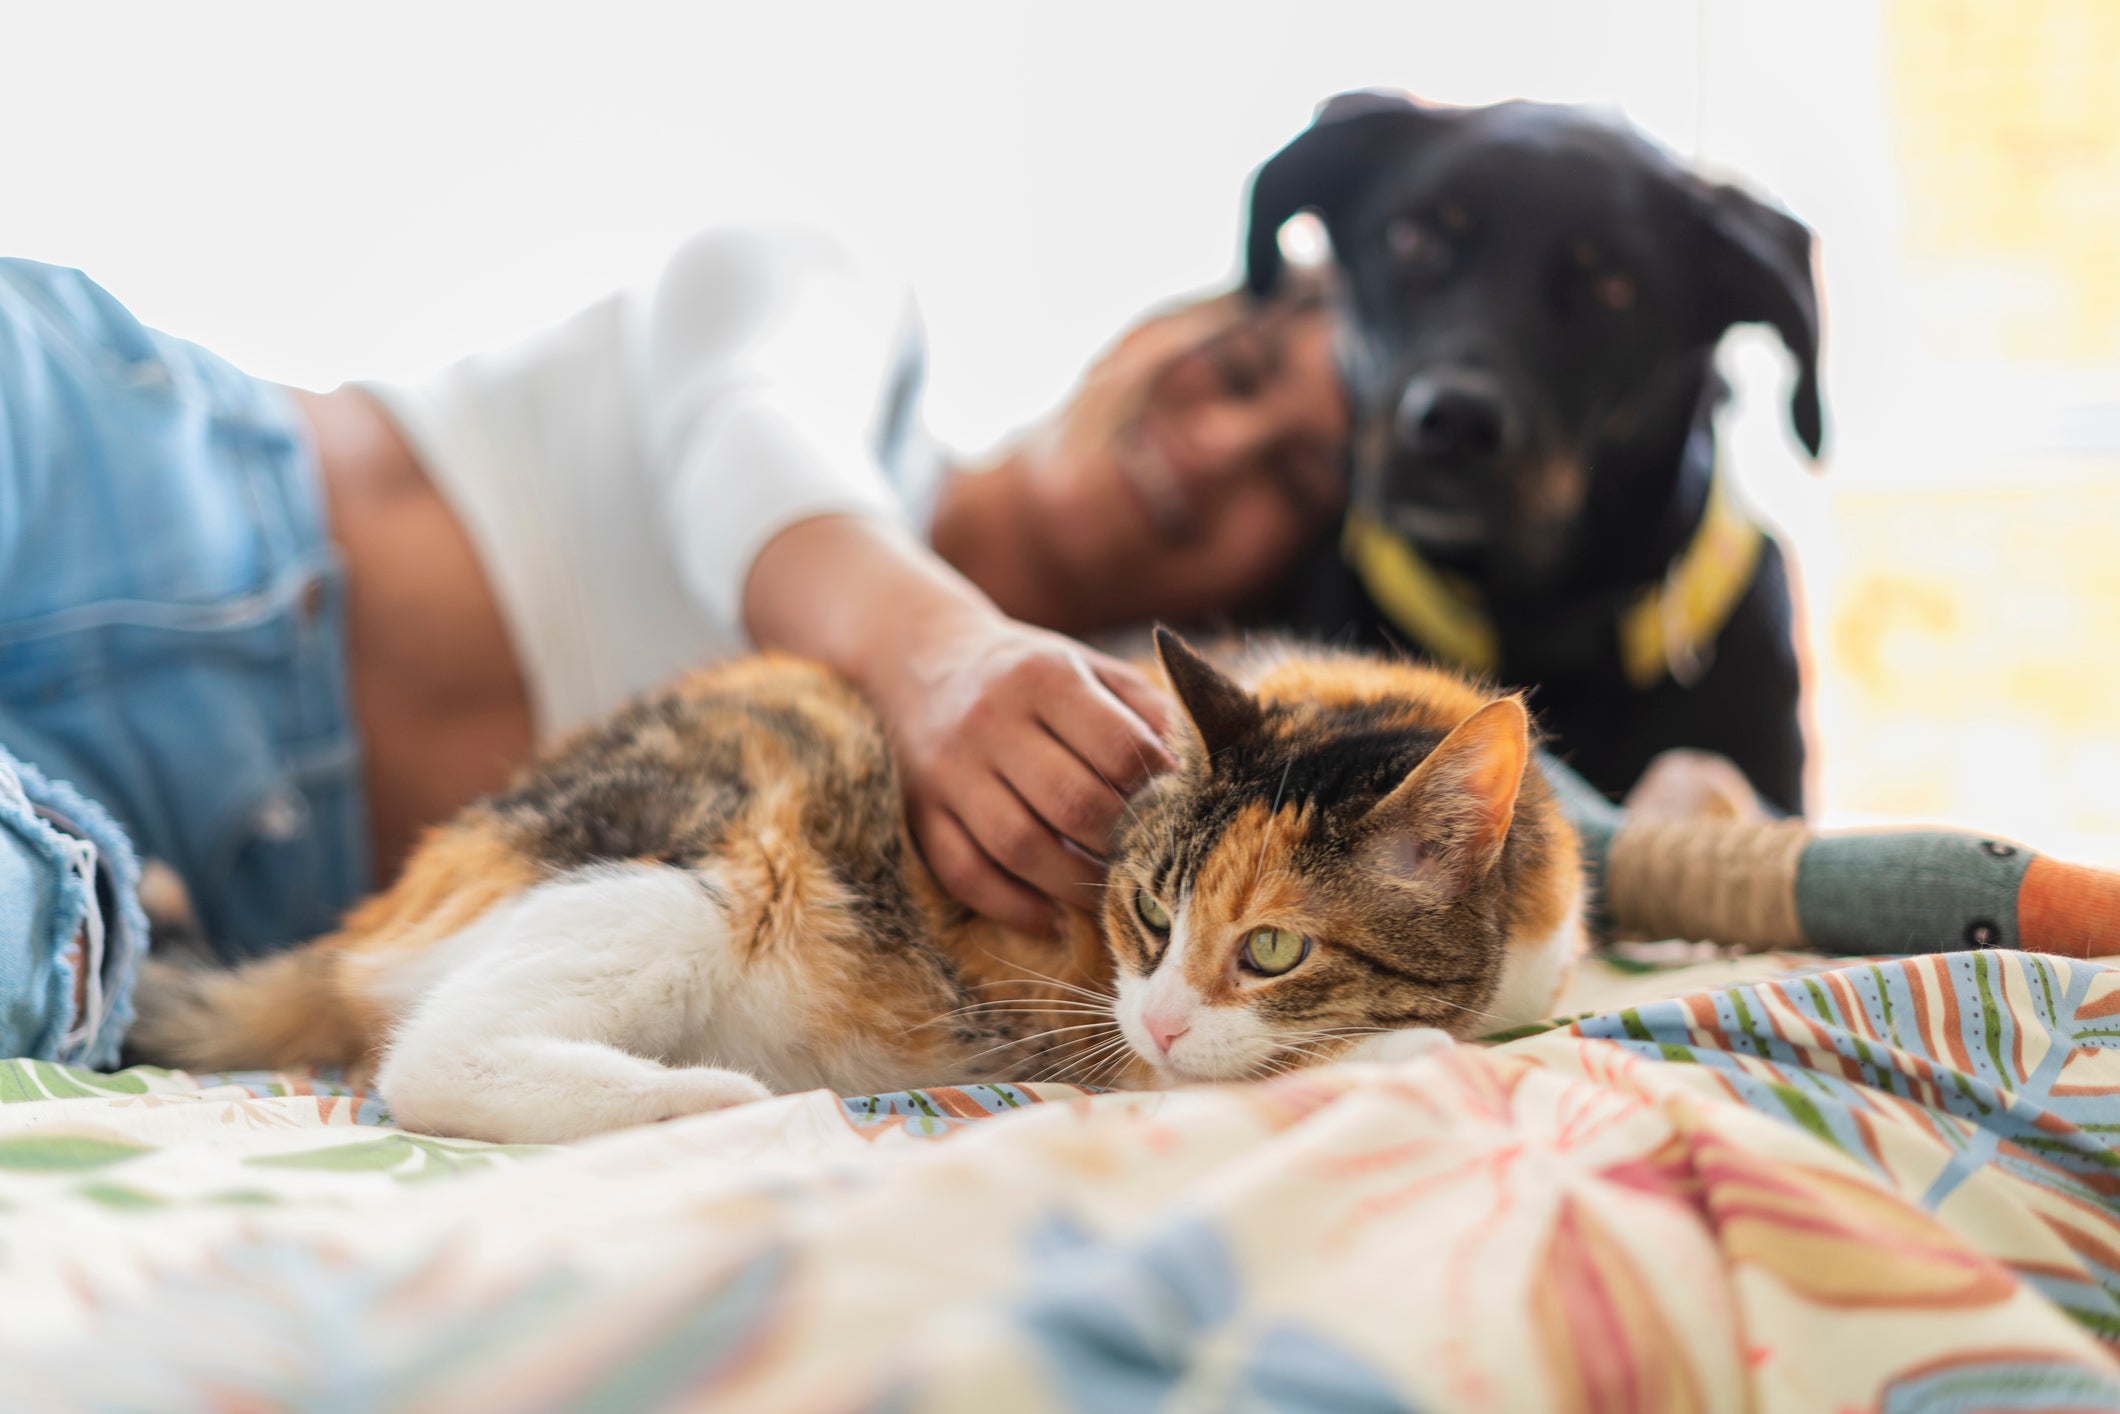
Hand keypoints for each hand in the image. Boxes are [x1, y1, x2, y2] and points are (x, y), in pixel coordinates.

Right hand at [863, 609, 1172, 932]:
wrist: (920, 660)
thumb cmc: (1029, 675)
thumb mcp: (1089, 669)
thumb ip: (1148, 710)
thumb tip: (1214, 764)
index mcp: (1043, 677)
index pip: (1118, 748)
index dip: (1160, 790)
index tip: (1184, 814)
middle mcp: (990, 721)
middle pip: (1072, 802)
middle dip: (1124, 845)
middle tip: (1154, 867)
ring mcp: (949, 771)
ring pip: (1018, 846)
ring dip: (1074, 885)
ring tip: (1111, 899)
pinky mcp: (919, 812)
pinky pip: (965, 873)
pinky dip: (1012, 906)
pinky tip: (1052, 919)